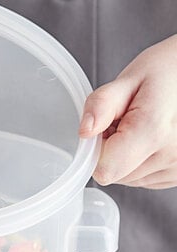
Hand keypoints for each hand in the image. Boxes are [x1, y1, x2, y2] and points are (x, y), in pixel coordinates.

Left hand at [79, 35, 176, 188]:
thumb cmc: (167, 72)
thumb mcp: (129, 78)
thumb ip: (101, 104)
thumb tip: (85, 132)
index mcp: (154, 130)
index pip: (106, 169)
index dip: (97, 149)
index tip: (105, 128)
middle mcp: (172, 155)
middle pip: (117, 175)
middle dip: (112, 150)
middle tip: (125, 121)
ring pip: (131, 179)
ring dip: (127, 157)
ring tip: (141, 126)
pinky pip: (148, 179)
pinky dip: (142, 162)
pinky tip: (152, 138)